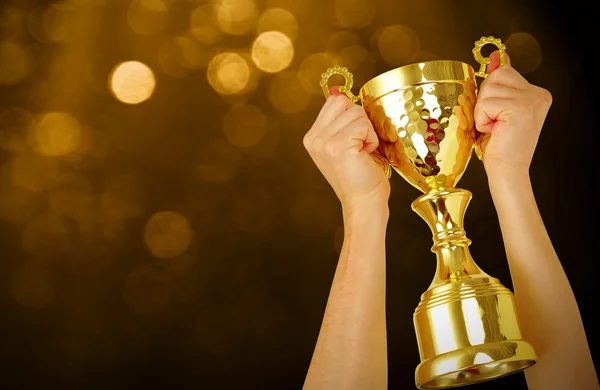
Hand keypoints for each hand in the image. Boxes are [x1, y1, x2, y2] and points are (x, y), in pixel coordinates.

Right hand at [303, 87, 389, 210]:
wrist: (363, 201)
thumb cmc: (361, 174)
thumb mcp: (346, 142)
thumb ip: (341, 119)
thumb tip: (337, 90)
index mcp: (312, 136)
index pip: (335, 101)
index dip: (352, 115)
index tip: (355, 138)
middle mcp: (313, 138)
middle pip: (345, 103)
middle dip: (360, 121)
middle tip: (360, 146)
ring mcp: (323, 142)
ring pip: (356, 113)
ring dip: (367, 132)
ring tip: (362, 152)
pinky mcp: (338, 146)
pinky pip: (363, 125)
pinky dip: (371, 139)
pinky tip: (365, 155)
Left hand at [475, 52, 552, 178]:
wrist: (507, 171)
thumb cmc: (501, 145)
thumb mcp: (498, 109)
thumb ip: (499, 83)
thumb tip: (497, 56)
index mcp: (537, 93)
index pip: (504, 71)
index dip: (491, 92)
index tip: (497, 112)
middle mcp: (538, 94)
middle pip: (495, 76)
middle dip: (485, 99)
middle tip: (495, 122)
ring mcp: (531, 100)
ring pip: (488, 88)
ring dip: (482, 111)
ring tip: (495, 127)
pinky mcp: (520, 108)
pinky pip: (485, 103)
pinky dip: (482, 119)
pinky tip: (494, 131)